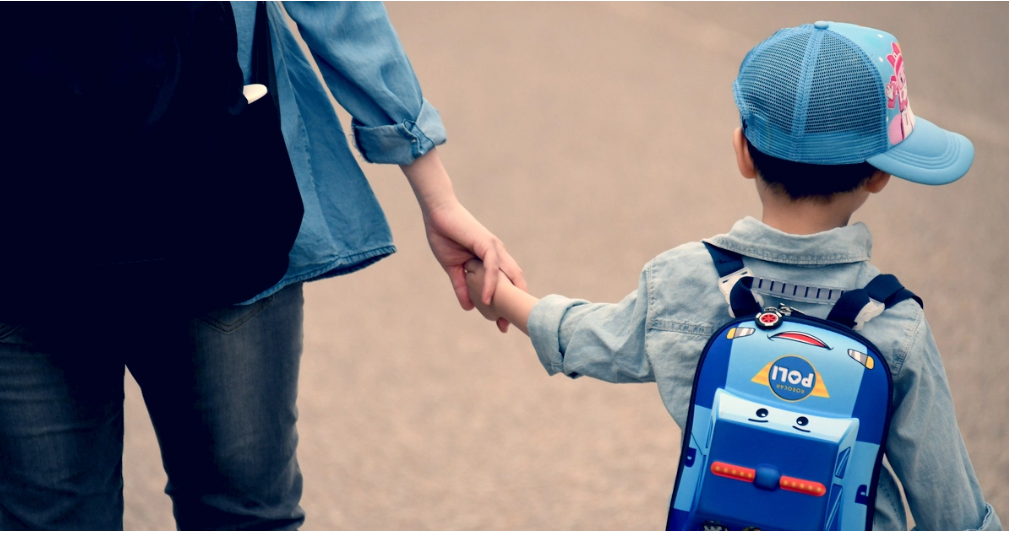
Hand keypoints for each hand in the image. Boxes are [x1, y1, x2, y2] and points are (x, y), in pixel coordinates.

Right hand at [402, 149, 525, 332]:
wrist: (436, 213)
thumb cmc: (445, 235)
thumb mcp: (453, 267)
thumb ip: (462, 286)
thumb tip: (469, 307)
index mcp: (492, 259)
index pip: (506, 284)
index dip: (506, 303)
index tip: (502, 324)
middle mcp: (498, 254)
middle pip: (513, 283)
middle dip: (511, 306)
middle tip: (505, 328)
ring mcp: (494, 248)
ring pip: (507, 276)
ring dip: (505, 299)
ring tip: (501, 320)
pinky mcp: (486, 243)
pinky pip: (492, 267)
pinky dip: (490, 284)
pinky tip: (485, 300)